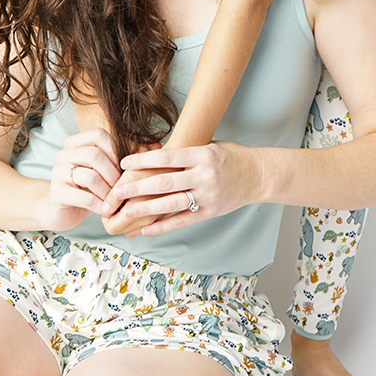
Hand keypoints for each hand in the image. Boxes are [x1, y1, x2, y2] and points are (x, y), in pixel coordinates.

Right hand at [39, 128, 122, 231]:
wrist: (64, 210)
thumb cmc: (89, 187)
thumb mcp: (105, 169)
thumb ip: (126, 156)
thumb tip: (156, 145)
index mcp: (75, 142)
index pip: (99, 134)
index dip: (116, 150)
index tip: (125, 167)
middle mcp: (64, 154)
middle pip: (94, 155)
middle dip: (114, 174)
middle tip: (122, 188)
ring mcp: (58, 173)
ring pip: (90, 177)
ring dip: (108, 191)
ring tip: (114, 201)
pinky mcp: (57, 194)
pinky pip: (84, 198)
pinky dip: (100, 205)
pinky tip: (106, 211)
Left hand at [107, 142, 264, 235]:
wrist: (258, 174)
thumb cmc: (229, 156)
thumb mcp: (208, 146)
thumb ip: (183, 151)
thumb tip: (150, 152)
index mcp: (203, 155)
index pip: (167, 157)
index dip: (144, 160)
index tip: (124, 162)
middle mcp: (205, 176)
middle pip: (165, 183)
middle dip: (138, 187)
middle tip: (116, 191)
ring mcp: (208, 196)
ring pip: (172, 204)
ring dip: (146, 209)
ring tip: (126, 211)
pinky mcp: (211, 212)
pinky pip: (183, 221)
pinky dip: (163, 226)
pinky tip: (146, 230)